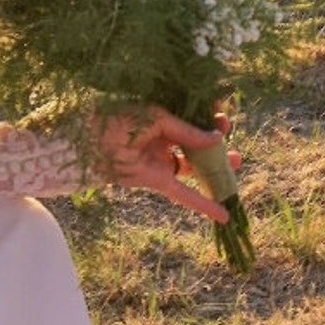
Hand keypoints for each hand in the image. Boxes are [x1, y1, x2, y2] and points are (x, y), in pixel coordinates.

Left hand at [94, 108, 240, 223]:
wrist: (87, 142)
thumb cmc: (117, 121)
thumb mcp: (156, 119)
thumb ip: (187, 131)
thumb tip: (216, 138)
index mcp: (162, 119)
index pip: (192, 118)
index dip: (208, 116)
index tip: (219, 110)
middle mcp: (164, 140)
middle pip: (197, 143)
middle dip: (216, 139)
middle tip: (227, 130)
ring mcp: (162, 161)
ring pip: (196, 167)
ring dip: (217, 168)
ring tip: (237, 161)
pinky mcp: (157, 181)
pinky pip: (184, 194)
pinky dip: (203, 204)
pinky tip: (223, 214)